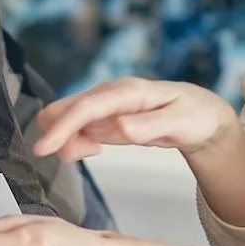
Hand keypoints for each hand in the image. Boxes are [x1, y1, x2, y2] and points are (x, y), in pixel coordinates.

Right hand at [32, 76, 239, 161]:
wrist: (202, 116)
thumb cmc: (194, 115)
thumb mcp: (181, 123)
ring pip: (68, 121)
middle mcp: (111, 94)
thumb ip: (151, 126)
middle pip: (68, 110)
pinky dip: (76, 142)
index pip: (87, 107)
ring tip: (95, 151)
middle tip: (83, 154)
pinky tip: (94, 148)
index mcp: (128, 92)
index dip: (62, 126)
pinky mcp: (103, 117)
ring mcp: (104, 105)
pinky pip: (77, 129)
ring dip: (70, 140)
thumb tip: (121, 127)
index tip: (42, 148)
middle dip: (61, 135)